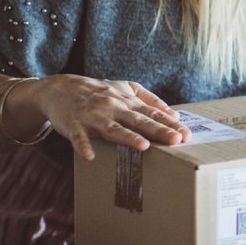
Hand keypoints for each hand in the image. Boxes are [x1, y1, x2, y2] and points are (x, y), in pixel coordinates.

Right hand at [27, 75, 190, 160]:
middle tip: (176, 140)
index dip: (170, 124)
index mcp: (127, 100)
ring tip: (143, 146)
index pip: (152, 113)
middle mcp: (113, 107)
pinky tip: (90, 156)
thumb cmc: (98, 92)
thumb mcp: (125, 89)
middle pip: (139, 120)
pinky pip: (79, 137)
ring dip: (127, 137)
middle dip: (158, 130)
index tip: (186, 135)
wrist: (60, 88)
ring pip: (113, 128)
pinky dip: (83, 146)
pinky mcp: (73, 124)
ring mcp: (93, 116)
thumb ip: (150, 100)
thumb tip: (174, 114)